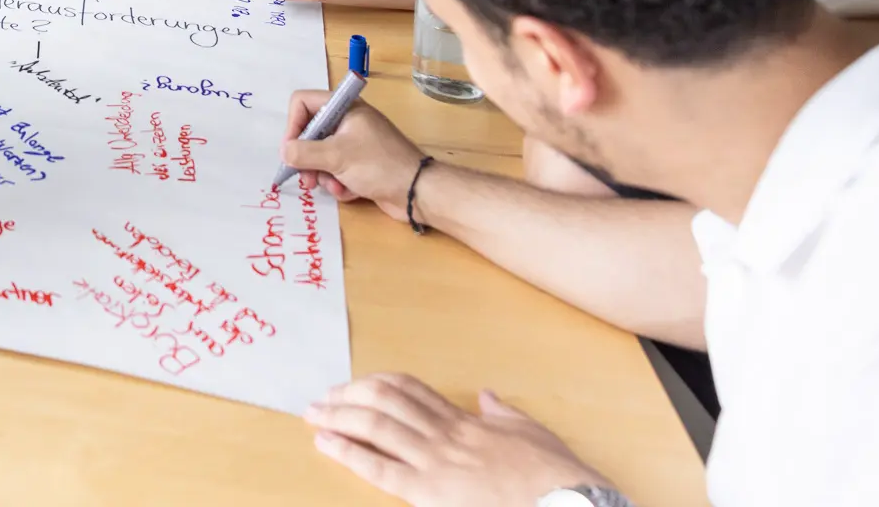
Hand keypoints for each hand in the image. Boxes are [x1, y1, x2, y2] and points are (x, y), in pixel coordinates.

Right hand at [280, 89, 425, 217]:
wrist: (417, 191)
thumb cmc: (378, 165)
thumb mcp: (336, 157)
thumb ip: (303, 152)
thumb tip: (283, 152)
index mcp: (344, 108)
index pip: (303, 103)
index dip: (293, 125)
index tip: (292, 149)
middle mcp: (347, 121)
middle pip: (310, 132)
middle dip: (306, 158)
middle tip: (306, 178)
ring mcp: (354, 143)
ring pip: (321, 155)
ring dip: (323, 174)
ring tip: (333, 186)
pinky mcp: (360, 165)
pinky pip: (336, 170)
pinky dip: (338, 182)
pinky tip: (349, 191)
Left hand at [305, 373, 611, 506]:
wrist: (565, 500)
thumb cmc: (552, 473)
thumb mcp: (529, 431)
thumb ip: (502, 412)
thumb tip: (487, 395)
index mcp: (464, 420)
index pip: (409, 390)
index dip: (375, 384)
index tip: (353, 386)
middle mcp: (443, 434)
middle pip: (384, 400)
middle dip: (347, 396)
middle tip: (321, 399)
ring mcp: (435, 461)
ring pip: (376, 426)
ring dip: (339, 417)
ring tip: (313, 416)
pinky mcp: (430, 491)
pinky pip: (381, 469)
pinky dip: (350, 453)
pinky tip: (326, 444)